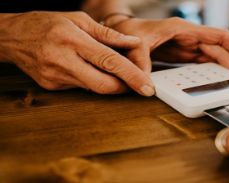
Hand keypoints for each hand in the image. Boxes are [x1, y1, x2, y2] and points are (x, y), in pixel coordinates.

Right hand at [0, 11, 154, 95]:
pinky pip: (82, 88)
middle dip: (126, 88)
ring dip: (111, 84)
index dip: (132, 77)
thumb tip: (133, 43)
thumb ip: (108, 34)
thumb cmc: (46, 23)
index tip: (148, 87)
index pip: (110, 62)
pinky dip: (94, 82)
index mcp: (72, 40)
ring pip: (94, 89)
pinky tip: (92, 71)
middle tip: (139, 84)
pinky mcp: (52, 87)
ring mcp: (56, 78)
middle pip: (104, 86)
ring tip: (116, 73)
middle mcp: (63, 62)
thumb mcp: (78, 19)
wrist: (12, 37)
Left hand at [109, 17, 228, 74]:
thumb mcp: (136, 45)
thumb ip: (141, 63)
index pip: (219, 35)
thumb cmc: (132, 31)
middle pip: (219, 49)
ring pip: (213, 57)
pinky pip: (202, 63)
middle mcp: (190, 37)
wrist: (124, 31)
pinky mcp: (182, 55)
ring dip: (224, 69)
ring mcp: (187, 47)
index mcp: (185, 30)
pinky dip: (211, 72)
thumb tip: (148, 87)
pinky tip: (216, 82)